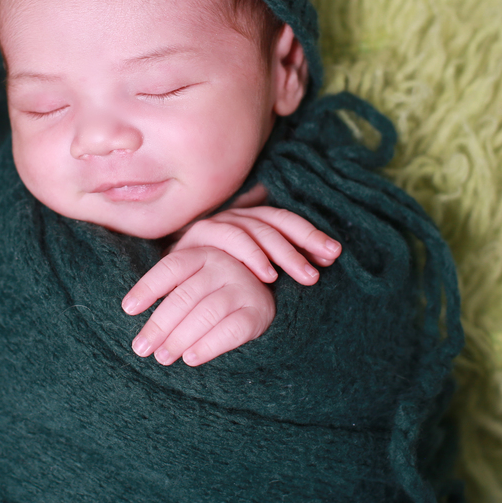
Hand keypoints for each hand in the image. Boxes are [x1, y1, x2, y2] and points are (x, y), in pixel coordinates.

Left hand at [122, 246, 274, 366]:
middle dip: (159, 324)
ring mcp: (243, 286)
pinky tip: (190, 359)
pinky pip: (232, 329)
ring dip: (180, 338)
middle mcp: (223, 264)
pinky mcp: (258, 311)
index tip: (128, 309)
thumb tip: (131, 311)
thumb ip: (170, 289)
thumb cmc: (215, 290)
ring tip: (162, 358)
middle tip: (141, 348)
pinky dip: (209, 345)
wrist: (262, 296)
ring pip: (206, 313)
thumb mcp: (194, 279)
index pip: (170, 268)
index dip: (147, 287)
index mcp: (202, 253)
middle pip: (185, 295)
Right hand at [170, 185, 340, 286]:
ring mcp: (217, 223)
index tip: (333, 255)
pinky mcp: (199, 235)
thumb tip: (317, 269)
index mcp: (251, 222)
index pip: (286, 221)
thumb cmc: (212, 283)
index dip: (311, 235)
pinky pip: (231, 239)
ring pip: (258, 230)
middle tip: (321, 270)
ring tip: (306, 276)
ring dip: (284, 253)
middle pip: (276, 222)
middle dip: (303, 244)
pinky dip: (252, 256)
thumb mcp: (247, 274)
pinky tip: (267, 276)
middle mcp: (236, 216)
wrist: (167, 285)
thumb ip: (273, 266)